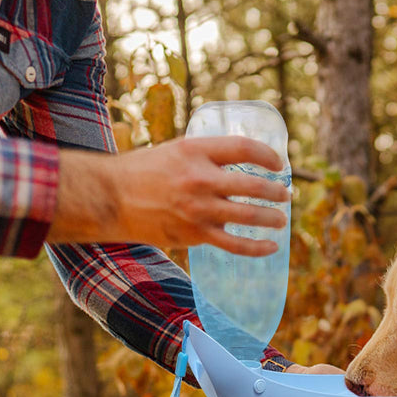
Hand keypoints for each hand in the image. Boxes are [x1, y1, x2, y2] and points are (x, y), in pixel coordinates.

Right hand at [49, 136, 290, 254]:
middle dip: (276, 192)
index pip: (245, 148)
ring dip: (272, 218)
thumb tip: (241, 164)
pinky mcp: (195, 234)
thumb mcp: (176, 150)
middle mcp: (200, 178)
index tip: (279, 164)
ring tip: (281, 219)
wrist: (111, 198)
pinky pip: (234, 244)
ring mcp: (199, 209)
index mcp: (196, 150)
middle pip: (254, 185)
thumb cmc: (145, 171)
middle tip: (285, 195)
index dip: (269, 157)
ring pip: (249, 216)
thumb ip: (207, 156)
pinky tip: (271, 246)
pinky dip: (257, 247)